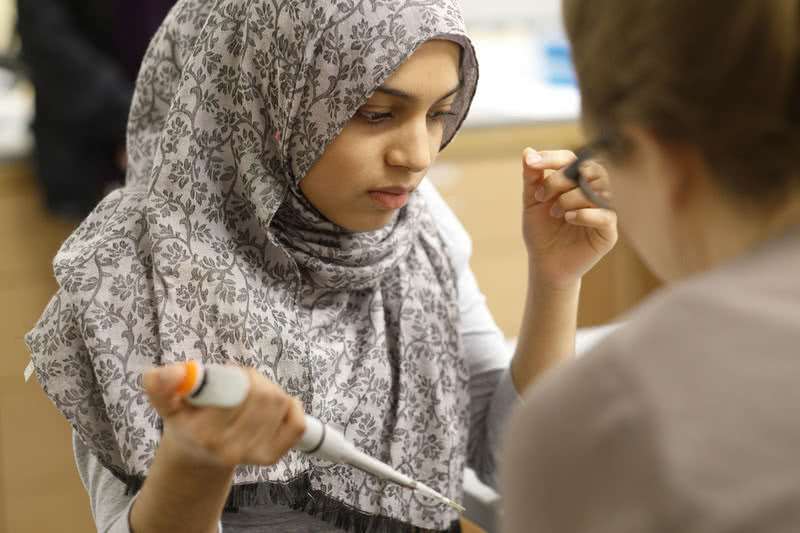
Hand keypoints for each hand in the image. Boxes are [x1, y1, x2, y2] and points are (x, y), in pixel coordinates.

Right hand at [143, 364, 304, 467]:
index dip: (234, 378)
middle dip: (252, 380)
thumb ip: (161, 385)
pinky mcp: (272, 456)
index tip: (224, 379)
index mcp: (203, 433)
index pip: (237, 392)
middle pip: (262, 395)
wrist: (199, 453)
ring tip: (250, 394)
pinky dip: (291, 407)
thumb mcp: (167, 401)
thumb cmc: (187, 419)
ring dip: (269, 389)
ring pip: (279, 402)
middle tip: (239, 382)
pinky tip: (274, 406)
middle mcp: (229, 449)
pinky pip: (296, 423)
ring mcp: (252, 455)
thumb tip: (161, 374)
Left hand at [521, 148, 617, 288]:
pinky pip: (606, 215)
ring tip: (554, 213)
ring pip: (597, 190)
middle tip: (542, 196)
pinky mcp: (609, 231)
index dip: (552, 158)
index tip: (532, 164)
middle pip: (587, 170)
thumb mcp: (532, 201)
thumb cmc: (541, 230)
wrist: (544, 263)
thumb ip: (532, 177)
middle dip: (560, 179)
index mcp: (577, 181)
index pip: (571, 159)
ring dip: (570, 198)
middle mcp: (594, 191)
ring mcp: (605, 210)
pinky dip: (585, 213)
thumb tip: (527, 151)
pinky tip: (568, 219)